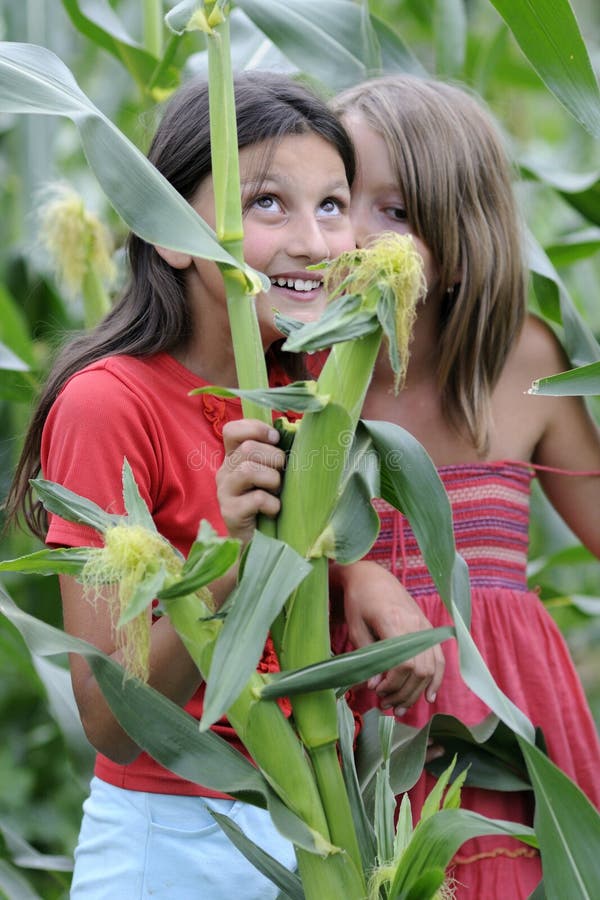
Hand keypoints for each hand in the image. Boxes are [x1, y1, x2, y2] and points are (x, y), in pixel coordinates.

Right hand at [216, 419, 285, 544]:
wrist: (257, 542)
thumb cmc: (268, 503)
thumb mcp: (270, 473)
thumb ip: (274, 454)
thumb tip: (296, 431)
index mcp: (233, 458)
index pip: (232, 430)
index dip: (255, 429)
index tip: (275, 440)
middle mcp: (224, 472)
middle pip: (247, 449)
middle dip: (273, 458)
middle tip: (281, 473)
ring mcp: (224, 492)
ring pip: (248, 470)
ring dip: (272, 480)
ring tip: (276, 491)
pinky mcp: (230, 512)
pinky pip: (256, 498)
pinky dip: (272, 503)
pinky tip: (274, 510)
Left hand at [332, 560, 444, 715]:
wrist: (373, 577)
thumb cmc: (359, 601)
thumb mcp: (355, 628)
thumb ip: (366, 658)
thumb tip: (375, 687)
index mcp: (393, 621)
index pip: (404, 663)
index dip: (392, 683)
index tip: (376, 691)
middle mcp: (414, 625)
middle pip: (419, 670)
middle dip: (403, 693)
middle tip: (384, 704)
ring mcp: (425, 627)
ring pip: (431, 668)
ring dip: (416, 692)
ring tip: (399, 707)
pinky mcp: (428, 629)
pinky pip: (439, 658)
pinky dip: (435, 680)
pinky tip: (427, 696)